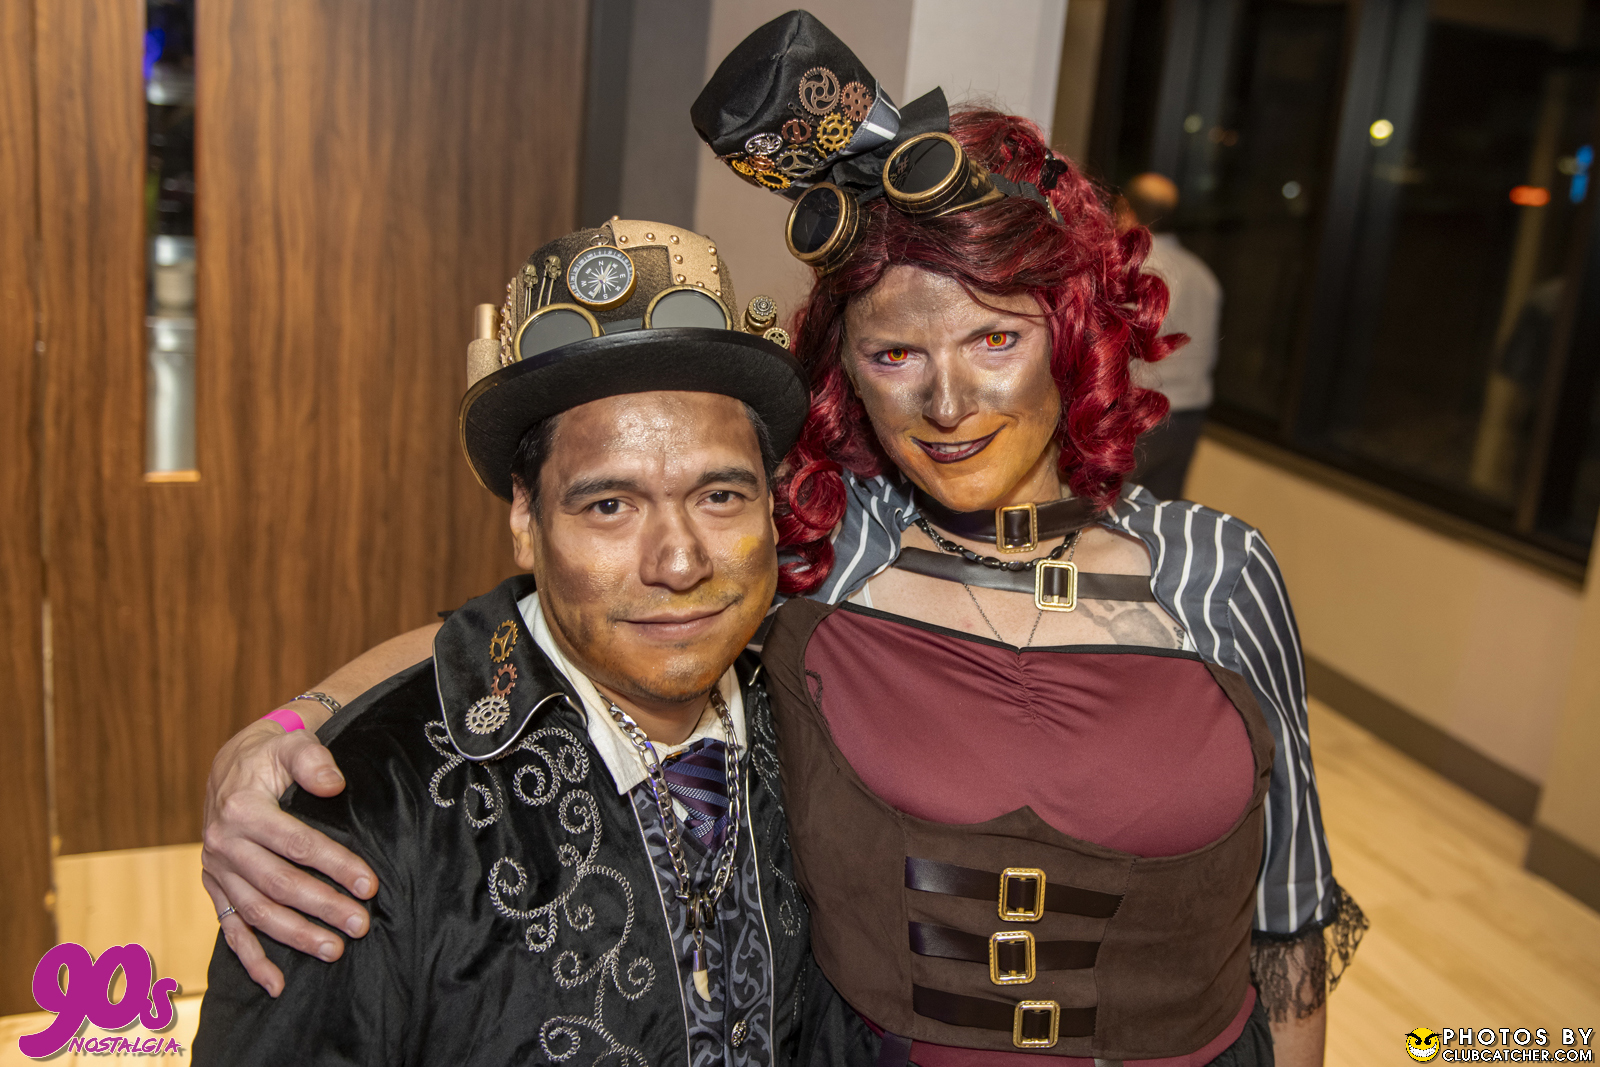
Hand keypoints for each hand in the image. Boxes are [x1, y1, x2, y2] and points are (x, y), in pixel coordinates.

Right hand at [199, 718, 377, 995]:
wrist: (232, 765)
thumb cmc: (271, 755)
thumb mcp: (292, 744)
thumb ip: (313, 760)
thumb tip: (333, 784)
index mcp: (242, 810)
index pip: (297, 845)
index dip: (335, 865)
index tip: (370, 885)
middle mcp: (223, 844)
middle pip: (280, 885)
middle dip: (323, 907)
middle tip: (360, 924)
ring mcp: (217, 870)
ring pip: (258, 912)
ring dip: (295, 936)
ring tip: (335, 950)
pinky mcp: (215, 887)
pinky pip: (230, 928)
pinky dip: (251, 960)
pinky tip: (276, 984)